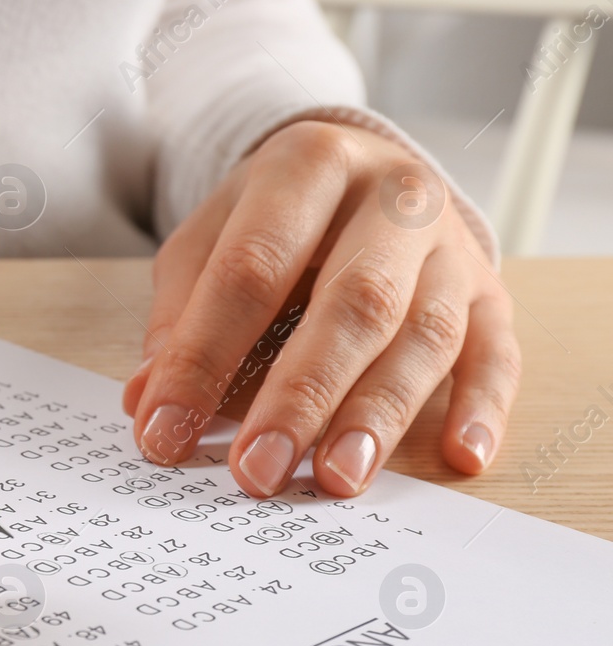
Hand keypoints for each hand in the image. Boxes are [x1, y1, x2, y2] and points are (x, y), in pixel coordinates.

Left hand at [124, 120, 520, 497]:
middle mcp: (394, 199)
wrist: (361, 172)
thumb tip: (147, 400)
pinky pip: (498, 352)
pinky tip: (461, 457)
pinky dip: (482, 407)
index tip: (166, 430)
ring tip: (336, 478)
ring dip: (379, 414)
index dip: (202, 355)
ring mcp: (452, 246)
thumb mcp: (210, 240)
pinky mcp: (492, 291)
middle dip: (301, 396)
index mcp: (308, 167)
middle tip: (257, 471)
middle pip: (354, 302)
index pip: (250, 270)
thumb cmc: (274, 221)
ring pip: (426, 334)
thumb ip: (180, 316)